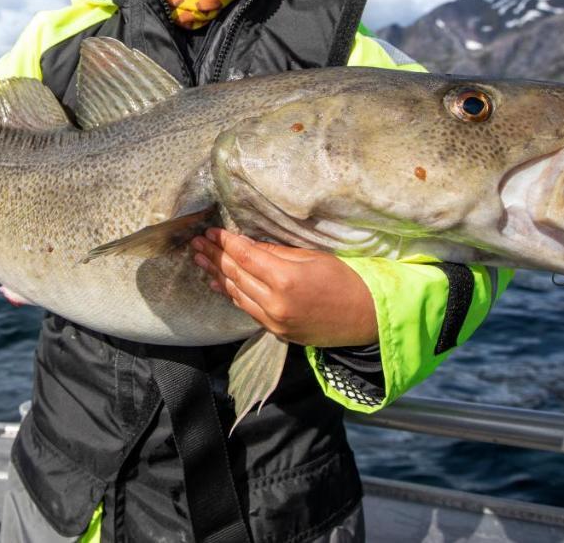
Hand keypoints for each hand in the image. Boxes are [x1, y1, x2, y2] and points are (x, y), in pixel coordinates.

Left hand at [191, 228, 377, 347]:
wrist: (366, 317)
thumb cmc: (344, 279)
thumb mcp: (311, 257)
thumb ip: (275, 252)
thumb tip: (246, 244)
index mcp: (285, 279)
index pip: (245, 256)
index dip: (225, 242)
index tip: (211, 231)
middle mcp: (274, 303)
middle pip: (235, 275)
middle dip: (214, 256)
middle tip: (196, 242)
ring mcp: (274, 321)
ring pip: (236, 294)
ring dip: (216, 275)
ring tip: (199, 260)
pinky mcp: (276, 332)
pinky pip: (247, 309)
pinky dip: (230, 294)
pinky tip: (217, 283)